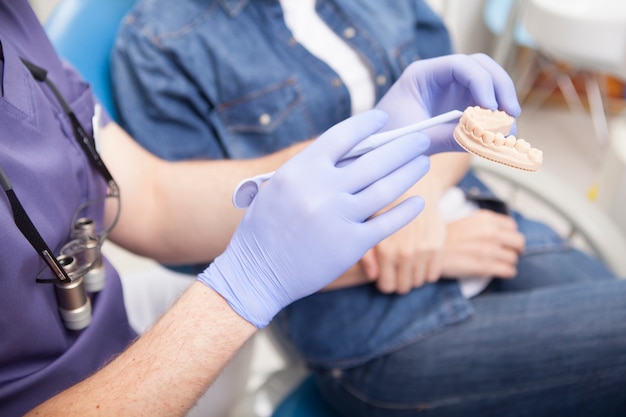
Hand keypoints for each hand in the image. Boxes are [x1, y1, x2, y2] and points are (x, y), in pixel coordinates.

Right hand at [198, 110, 430, 327]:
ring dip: (409, 172)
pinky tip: (419, 201)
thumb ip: (312, 170)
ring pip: (385, 188)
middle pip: (373, 160)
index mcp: (300, 170)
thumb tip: (352, 153)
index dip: (367, 124)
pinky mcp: (350, 245)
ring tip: (423, 162)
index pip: (342, 136)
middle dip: (402, 146)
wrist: (256, 272)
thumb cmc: (265, 227)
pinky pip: (387, 223)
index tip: (383, 118)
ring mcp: (338, 218)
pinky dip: (406, 210)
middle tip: (420, 138)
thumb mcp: (280, 187)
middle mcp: (321, 190)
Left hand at [360, 187, 446, 293]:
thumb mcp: (367, 224)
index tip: (382, 272)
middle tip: (393, 268)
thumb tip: (372, 276)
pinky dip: (426, 270)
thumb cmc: (384, 203)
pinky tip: (418, 258)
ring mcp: (425, 250)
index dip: (383, 281)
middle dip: (397, 280)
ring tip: (405, 261)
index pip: (387, 287)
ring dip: (411, 276)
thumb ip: (366, 253)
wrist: (415, 183)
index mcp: (386, 250)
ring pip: (418, 282)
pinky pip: (433, 274)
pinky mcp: (438, 245)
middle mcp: (406, 253)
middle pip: (403, 287)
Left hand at [375, 53, 520, 154]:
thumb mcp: (415, 139)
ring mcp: (452, 91)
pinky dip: (495, 121)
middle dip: (500, 89)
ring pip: (489, 86)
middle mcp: (441, 78)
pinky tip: (500, 139)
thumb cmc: (385, 140)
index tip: (490, 108)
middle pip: (481, 68)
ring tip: (508, 133)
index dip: (481, 82)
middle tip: (511, 115)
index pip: (460, 65)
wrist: (373, 152)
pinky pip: (485, 108)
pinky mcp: (459, 109)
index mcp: (422, 75)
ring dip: (503, 105)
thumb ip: (447, 138)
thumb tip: (485, 140)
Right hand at [440, 210, 524, 278]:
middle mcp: (490, 232)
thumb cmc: (443, 239)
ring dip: (509, 262)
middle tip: (508, 253)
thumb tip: (501, 234)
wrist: (428, 252)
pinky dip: (507, 272)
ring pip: (513, 258)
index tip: (506, 241)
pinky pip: (508, 270)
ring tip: (500, 264)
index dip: (510, 235)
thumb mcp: (467, 221)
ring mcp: (488, 250)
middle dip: (515, 249)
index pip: (513, 226)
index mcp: (485, 219)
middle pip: (518, 242)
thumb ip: (485, 224)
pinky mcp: (484, 266)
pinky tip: (500, 272)